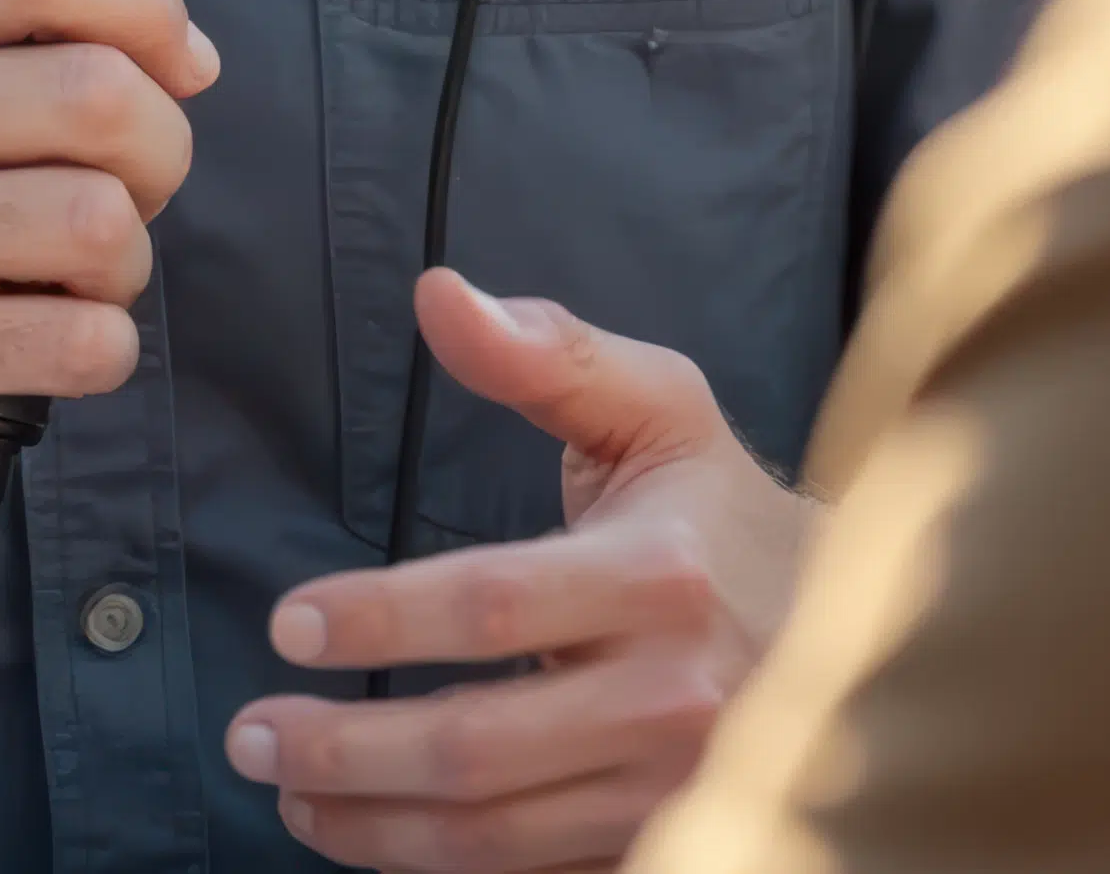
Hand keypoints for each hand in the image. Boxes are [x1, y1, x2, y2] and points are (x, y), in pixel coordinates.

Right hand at [0, 0, 216, 572]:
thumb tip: (179, 54)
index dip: (146, 6)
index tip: (181, 63)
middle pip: (97, 92)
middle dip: (159, 152)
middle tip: (124, 195)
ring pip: (100, 219)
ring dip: (123, 266)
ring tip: (64, 281)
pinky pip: (77, 338)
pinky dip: (99, 349)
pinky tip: (44, 346)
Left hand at [225, 269, 814, 870]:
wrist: (860, 629)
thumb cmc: (719, 506)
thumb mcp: (653, 404)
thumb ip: (543, 351)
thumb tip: (436, 294)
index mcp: (655, 576)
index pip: (489, 606)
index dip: (378, 619)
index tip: (287, 622)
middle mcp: (669, 699)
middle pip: (476, 747)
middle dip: (345, 746)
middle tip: (250, 733)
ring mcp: (671, 791)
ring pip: (493, 835)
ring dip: (371, 823)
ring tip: (287, 790)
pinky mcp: (666, 842)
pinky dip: (439, 866)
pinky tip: (371, 836)